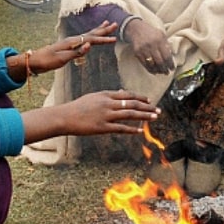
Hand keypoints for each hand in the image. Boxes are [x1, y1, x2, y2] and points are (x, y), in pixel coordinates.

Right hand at [22, 89, 159, 141]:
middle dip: (147, 107)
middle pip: (132, 104)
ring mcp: (106, 115)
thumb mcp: (94, 97)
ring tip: (155, 117)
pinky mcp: (103, 127)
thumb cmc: (78, 107)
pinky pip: (121, 128)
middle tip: (158, 110)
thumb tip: (121, 92)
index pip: (127, 95)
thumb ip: (108, 96)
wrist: (65, 116)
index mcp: (106, 95)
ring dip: (144, 116)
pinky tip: (141, 131)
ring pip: (130, 115)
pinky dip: (132, 129)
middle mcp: (108, 104)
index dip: (140, 98)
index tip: (149, 100)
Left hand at [31, 22, 116, 72]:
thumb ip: (76, 52)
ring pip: (88, 34)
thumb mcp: (62, 59)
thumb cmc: (47, 61)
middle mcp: (72, 39)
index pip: (91, 40)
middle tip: (115, 24)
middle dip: (104, 29)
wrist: (34, 61)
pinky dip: (91, 35)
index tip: (114, 39)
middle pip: (92, 33)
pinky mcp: (68, 45)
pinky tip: (92, 36)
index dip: (103, 39)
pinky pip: (83, 38)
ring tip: (107, 24)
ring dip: (98, 30)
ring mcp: (70, 41)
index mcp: (72, 42)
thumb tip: (89, 45)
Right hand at [125, 19, 174, 73]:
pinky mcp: (137, 53)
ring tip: (161, 72)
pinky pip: (145, 64)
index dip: (170, 64)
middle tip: (167, 72)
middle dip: (164, 69)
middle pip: (160, 62)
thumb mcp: (161, 35)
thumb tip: (171, 57)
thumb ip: (166, 45)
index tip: (172, 68)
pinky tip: (154, 71)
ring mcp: (143, 49)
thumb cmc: (151, 33)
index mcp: (159, 40)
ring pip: (152, 64)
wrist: (136, 29)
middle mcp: (152, 45)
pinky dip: (150, 69)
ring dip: (157, 70)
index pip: (167, 56)